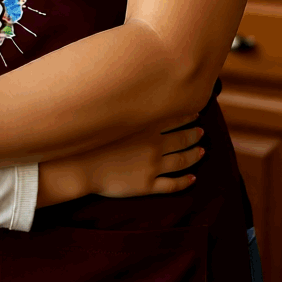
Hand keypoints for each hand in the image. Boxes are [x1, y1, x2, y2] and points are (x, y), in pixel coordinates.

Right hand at [85, 117, 203, 197]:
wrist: (80, 166)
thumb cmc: (90, 139)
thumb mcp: (109, 116)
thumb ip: (126, 106)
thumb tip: (138, 96)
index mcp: (145, 127)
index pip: (174, 118)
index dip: (187, 115)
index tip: (195, 112)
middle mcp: (153, 145)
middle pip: (181, 139)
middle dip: (194, 135)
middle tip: (201, 131)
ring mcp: (152, 166)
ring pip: (181, 161)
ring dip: (194, 155)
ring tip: (202, 151)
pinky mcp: (147, 185)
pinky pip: (172, 184)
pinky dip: (185, 181)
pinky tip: (192, 178)